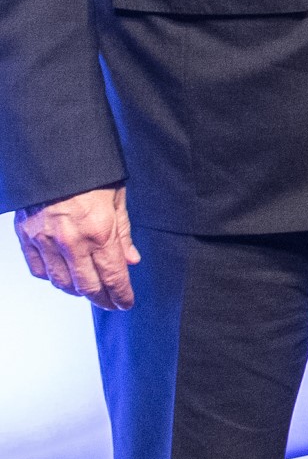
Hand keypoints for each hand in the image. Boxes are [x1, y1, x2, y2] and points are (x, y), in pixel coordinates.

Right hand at [16, 185, 138, 310]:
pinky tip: (62, 276)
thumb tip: (131, 259)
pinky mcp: (26, 236)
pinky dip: (51, 278)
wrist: (53, 156)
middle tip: (111, 303)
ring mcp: (45, 241)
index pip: (113, 275)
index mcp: (99, 231)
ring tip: (90, 291)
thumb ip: (123, 232)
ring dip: (77, 291)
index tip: (126, 303)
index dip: (121, 294)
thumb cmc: (90, 173)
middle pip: (87, 286)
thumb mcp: (117, 198)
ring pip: (61, 282)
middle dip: (102, 299)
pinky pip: (38, 270)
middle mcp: (71, 241)